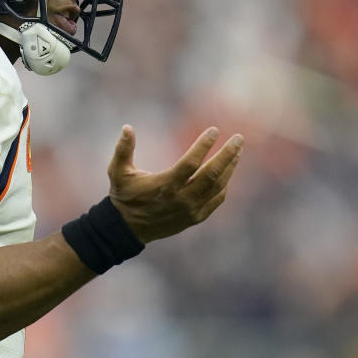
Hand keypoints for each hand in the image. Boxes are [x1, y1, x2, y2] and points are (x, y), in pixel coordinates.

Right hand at [107, 125, 242, 243]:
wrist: (127, 229)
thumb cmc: (124, 196)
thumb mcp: (118, 172)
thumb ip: (123, 149)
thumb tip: (127, 127)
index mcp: (165, 185)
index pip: (191, 162)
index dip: (204, 145)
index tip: (215, 130)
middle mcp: (181, 199)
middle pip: (212, 174)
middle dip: (228, 154)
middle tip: (239, 138)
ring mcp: (190, 210)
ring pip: (218, 187)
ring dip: (230, 168)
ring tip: (238, 151)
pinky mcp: (195, 218)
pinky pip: (216, 200)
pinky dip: (224, 185)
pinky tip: (228, 172)